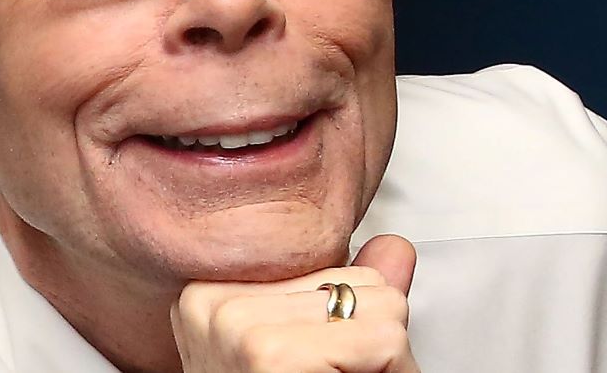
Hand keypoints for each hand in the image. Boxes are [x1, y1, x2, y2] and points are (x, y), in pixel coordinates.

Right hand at [171, 235, 419, 372]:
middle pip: (351, 280)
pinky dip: (386, 372)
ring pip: (378, 304)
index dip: (344, 324)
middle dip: (363, 337)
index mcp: (210, 299)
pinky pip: (384, 337)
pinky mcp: (270, 352)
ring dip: (378, 359)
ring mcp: (235, 325)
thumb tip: (396, 246)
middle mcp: (212, 304)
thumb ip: (353, 297)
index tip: (311, 366)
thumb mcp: (318, 352)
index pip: (322, 266)